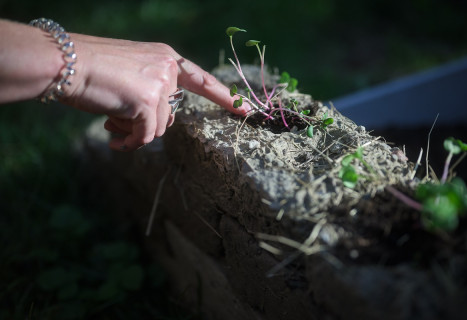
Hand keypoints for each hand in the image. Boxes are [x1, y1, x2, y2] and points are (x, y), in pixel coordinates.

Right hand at [65, 34, 248, 150]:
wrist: (64, 61)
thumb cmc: (91, 68)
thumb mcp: (130, 73)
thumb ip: (151, 91)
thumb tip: (157, 122)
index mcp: (165, 57)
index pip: (202, 79)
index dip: (224, 97)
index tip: (247, 109)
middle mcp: (167, 68)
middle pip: (172, 113)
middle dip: (148, 123)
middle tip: (120, 121)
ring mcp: (160, 85)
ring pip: (158, 126)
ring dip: (134, 131)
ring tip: (111, 123)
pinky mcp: (148, 102)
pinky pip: (146, 136)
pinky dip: (130, 142)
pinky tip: (114, 139)